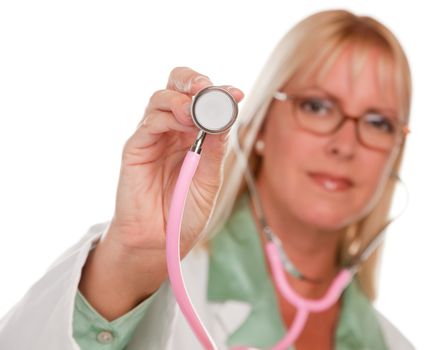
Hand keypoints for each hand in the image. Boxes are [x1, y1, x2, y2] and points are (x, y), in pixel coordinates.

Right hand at [106, 67, 243, 259]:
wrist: (160, 241)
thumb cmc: (184, 212)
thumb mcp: (209, 179)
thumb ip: (214, 149)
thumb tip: (226, 116)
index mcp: (192, 136)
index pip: (201, 101)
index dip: (217, 93)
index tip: (236, 94)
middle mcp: (171, 131)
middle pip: (176, 88)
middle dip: (193, 80)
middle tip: (207, 88)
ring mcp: (153, 138)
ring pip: (161, 99)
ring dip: (181, 98)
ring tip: (196, 111)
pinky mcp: (135, 148)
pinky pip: (149, 123)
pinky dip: (167, 117)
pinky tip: (183, 122)